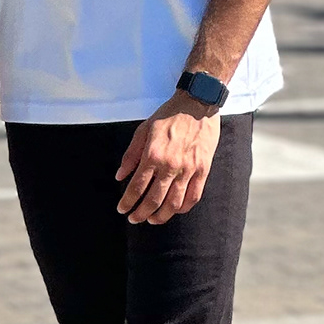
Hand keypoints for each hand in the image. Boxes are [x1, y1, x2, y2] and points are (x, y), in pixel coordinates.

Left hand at [115, 97, 219, 224]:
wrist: (197, 104)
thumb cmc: (168, 115)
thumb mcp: (143, 130)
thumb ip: (130, 155)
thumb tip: (120, 176)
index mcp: (153, 155)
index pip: (137, 187)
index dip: (128, 202)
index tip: (122, 209)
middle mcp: (170, 165)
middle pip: (154, 200)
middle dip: (141, 213)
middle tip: (134, 219)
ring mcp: (189, 169)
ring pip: (174, 203)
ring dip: (161, 216)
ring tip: (153, 219)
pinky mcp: (203, 169)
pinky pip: (194, 196)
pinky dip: (183, 208)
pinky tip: (175, 210)